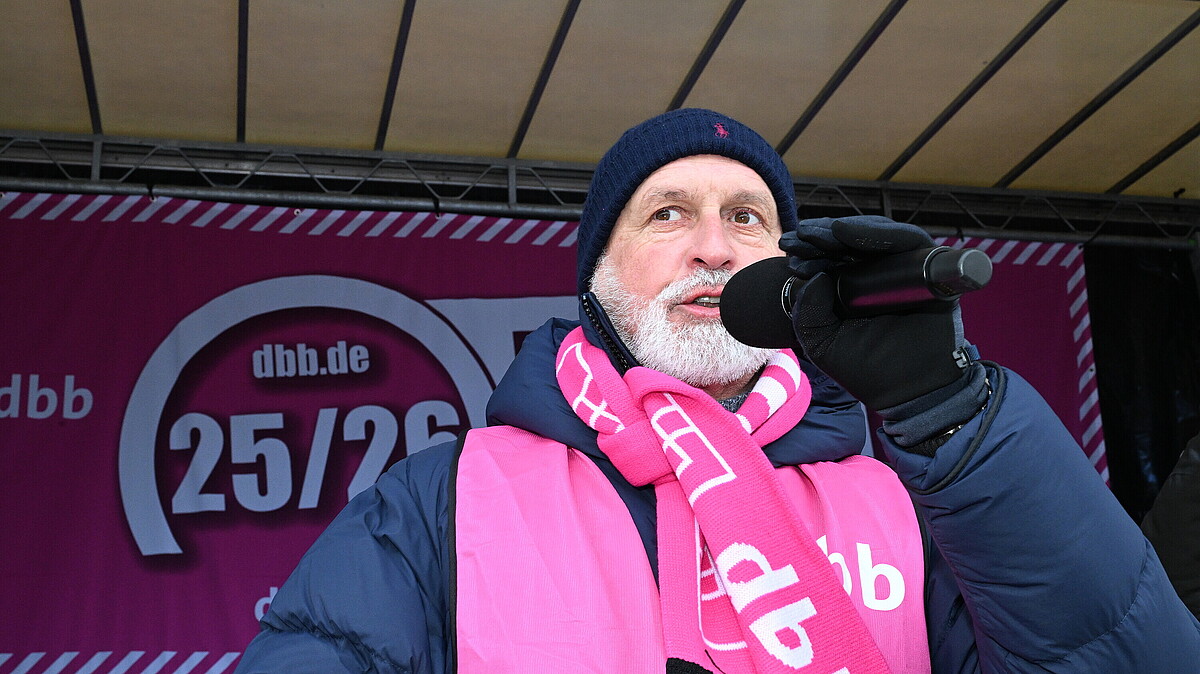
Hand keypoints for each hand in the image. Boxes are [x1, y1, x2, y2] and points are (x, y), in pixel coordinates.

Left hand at [780, 216, 968, 412]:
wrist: (905, 391)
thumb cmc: (864, 367)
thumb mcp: (820, 340)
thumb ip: (807, 310)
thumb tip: (812, 276)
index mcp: (850, 287)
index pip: (830, 256)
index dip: (809, 248)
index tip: (787, 244)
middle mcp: (877, 274)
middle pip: (852, 241)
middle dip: (824, 234)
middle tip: (802, 234)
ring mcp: (903, 270)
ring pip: (878, 235)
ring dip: (850, 229)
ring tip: (826, 232)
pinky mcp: (929, 270)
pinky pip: (909, 242)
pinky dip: (884, 234)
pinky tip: (852, 235)